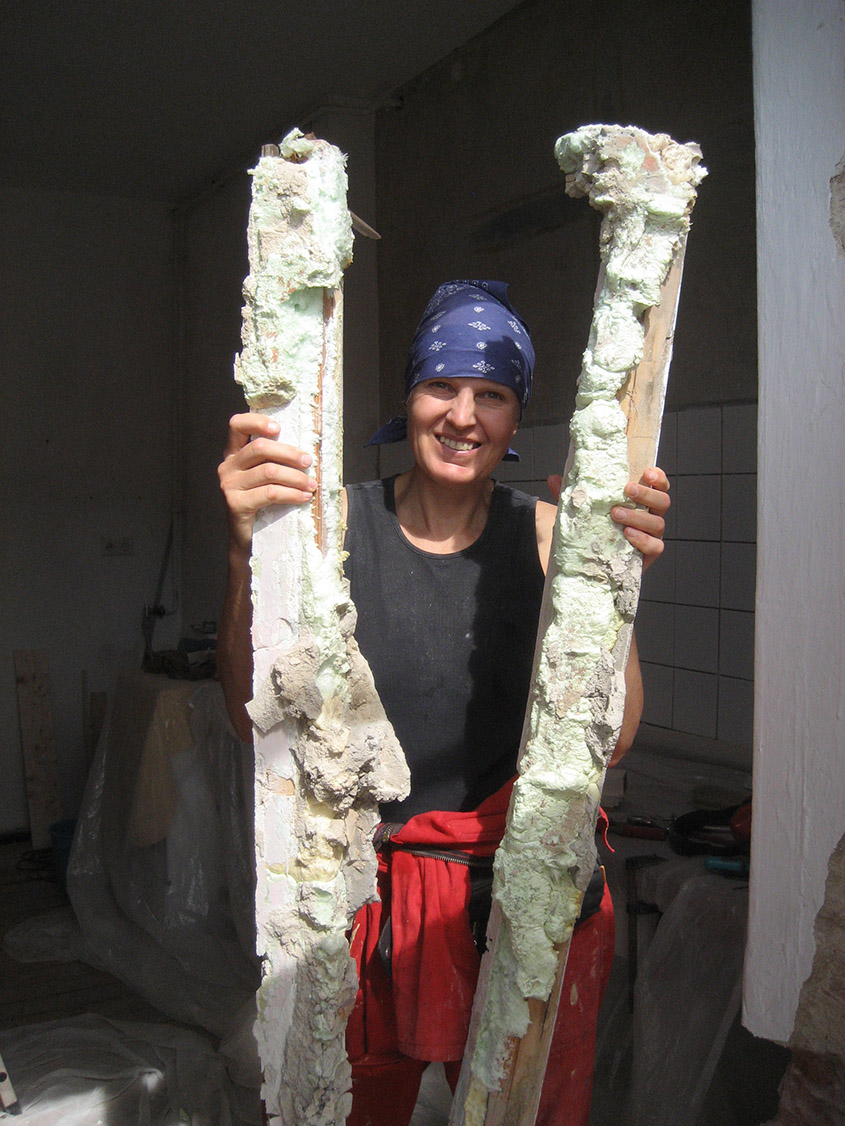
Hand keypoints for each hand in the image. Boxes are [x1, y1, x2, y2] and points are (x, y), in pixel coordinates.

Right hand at [218, 413, 316, 551]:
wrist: (249, 538)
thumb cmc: (264, 503)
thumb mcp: (267, 476)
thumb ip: (276, 459)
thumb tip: (309, 451)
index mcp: (234, 453)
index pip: (237, 425)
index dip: (257, 422)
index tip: (278, 428)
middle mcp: (228, 466)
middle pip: (259, 448)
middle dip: (289, 453)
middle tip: (309, 462)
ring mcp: (230, 485)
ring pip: (269, 471)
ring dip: (296, 477)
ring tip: (312, 485)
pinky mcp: (236, 503)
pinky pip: (270, 493)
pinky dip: (291, 494)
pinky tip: (304, 497)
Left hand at [546, 467, 669, 571]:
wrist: (591, 565)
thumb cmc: (593, 531)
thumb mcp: (582, 511)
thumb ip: (572, 495)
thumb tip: (553, 479)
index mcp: (640, 502)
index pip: (658, 486)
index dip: (658, 478)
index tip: (647, 472)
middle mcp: (650, 517)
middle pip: (662, 501)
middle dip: (647, 494)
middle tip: (627, 490)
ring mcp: (651, 537)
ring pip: (658, 523)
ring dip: (638, 516)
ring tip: (616, 513)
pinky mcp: (647, 556)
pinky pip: (655, 547)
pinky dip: (643, 540)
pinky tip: (628, 534)